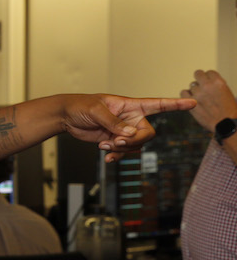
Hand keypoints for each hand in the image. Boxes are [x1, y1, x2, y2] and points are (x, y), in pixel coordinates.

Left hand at [58, 94, 195, 161]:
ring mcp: (124, 131)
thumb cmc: (80, 106)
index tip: (192, 102)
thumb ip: (114, 123)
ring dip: (122, 149)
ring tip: (104, 145)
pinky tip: (107, 156)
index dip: (175, 104)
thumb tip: (129, 134)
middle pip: (148, 134)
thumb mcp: (96, 111)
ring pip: (136, 146)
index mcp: (131, 105)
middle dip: (134, 141)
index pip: (158, 104)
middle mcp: (131, 118)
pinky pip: (124, 152)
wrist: (66, 117)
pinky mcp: (114, 141)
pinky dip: (117, 156)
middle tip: (116, 142)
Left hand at [180, 70, 236, 131]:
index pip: (209, 72)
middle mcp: (207, 86)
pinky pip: (183, 92)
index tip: (210, 83)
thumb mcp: (227, 92)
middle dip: (200, 79)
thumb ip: (217, 85)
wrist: (225, 124)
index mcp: (219, 82)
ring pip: (191, 85)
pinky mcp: (190, 102)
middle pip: (198, 74)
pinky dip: (187, 95)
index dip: (209, 77)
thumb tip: (208, 81)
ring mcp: (198, 94)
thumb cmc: (229, 110)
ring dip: (195, 90)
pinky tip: (192, 99)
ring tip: (201, 97)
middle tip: (201, 85)